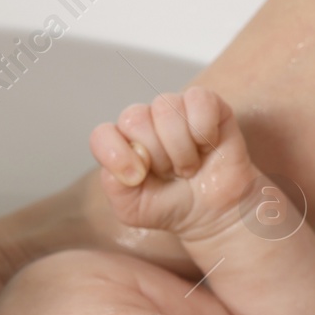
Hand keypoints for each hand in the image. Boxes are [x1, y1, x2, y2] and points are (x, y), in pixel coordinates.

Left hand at [88, 86, 259, 242]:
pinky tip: (208, 146)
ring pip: (165, 109)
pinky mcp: (207, 104)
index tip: (137, 178)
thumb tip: (132, 161)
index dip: (116, 155)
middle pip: (133, 119)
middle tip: (171, 174)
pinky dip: (203, 129)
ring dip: (181, 150)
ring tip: (189, 166)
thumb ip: (116, 186)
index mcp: (122, 142)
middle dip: (156, 156)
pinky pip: (198, 100)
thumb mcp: (132, 208)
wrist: (212, 215)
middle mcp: (146, 121)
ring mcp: (175, 109)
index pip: (102, 135)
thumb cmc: (170, 206)